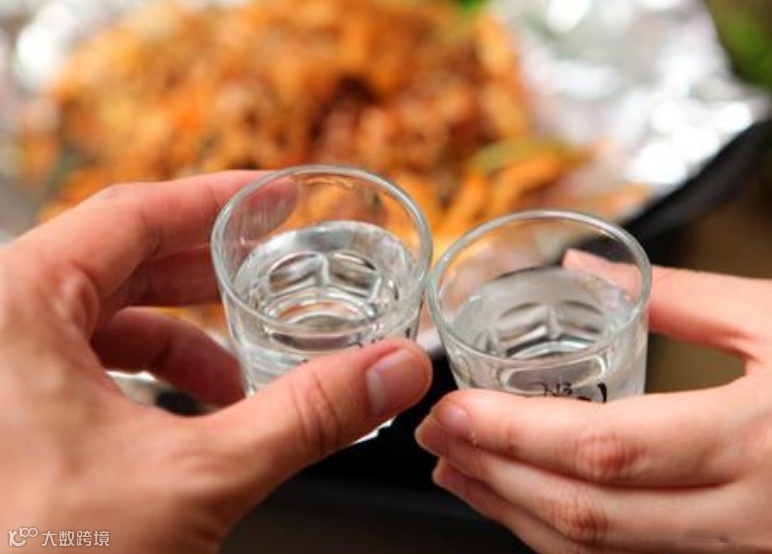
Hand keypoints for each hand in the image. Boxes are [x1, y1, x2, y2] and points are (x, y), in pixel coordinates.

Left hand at [0, 172, 431, 552]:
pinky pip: (76, 365)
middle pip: (116, 262)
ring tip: (239, 376)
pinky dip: (141, 378)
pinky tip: (190, 415)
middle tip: (270, 269)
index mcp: (13, 307)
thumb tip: (392, 371)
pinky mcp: (5, 416)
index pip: (131, 215)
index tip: (277, 196)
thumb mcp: (195, 479)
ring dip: (179, 340)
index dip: (217, 200)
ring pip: (97, 319)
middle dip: (205, 275)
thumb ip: (306, 415)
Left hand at [417, 267, 771, 552]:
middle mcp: (759, 520)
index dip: (516, 436)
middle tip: (437, 444)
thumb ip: (681, 297)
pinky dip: (574, 541)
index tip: (451, 411)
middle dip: (498, 481)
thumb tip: (588, 273)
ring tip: (463, 475)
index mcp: (766, 439)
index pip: (606, 449)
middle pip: (592, 516)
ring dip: (520, 517)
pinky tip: (532, 508)